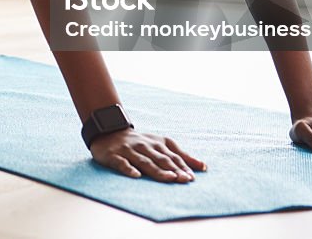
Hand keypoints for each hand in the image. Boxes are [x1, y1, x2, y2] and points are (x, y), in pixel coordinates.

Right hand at [90, 129, 205, 182]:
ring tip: (168, 178)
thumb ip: (181, 156)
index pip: (173, 156)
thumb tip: (203, 167)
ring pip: (145, 162)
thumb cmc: (140, 143)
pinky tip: (136, 176)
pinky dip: (129, 169)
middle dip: (174, 169)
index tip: (192, 178)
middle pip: (161, 159)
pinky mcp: (115, 155)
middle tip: (184, 180)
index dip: (183, 166)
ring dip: (157, 170)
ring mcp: (130, 150)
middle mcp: (145, 146)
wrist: (109, 132)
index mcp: (157, 143)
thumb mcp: (161, 144)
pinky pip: (122, 163)